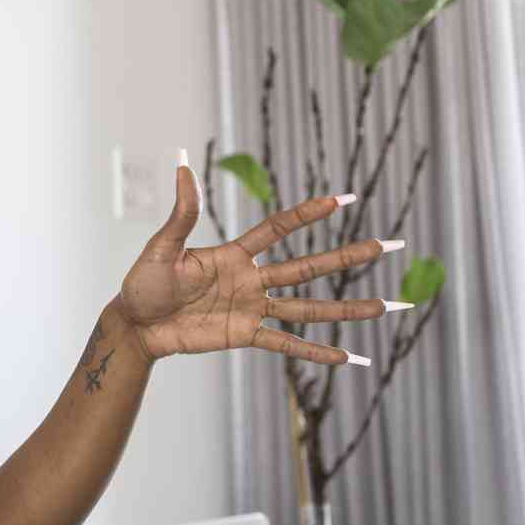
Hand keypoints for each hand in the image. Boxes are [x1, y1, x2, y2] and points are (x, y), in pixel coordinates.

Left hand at [116, 155, 403, 366]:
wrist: (136, 325)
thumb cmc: (143, 283)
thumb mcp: (162, 247)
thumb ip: (182, 214)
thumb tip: (184, 167)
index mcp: (234, 254)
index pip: (278, 229)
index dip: (308, 214)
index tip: (344, 200)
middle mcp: (252, 280)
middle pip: (309, 266)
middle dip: (349, 256)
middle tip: (388, 245)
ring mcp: (252, 309)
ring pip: (309, 307)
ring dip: (347, 309)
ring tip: (384, 307)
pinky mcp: (245, 336)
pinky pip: (286, 344)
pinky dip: (316, 352)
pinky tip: (347, 358)